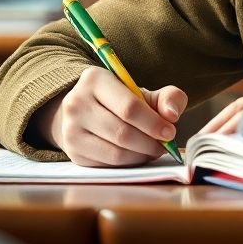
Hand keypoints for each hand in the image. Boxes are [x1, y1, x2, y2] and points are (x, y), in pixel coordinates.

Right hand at [36, 67, 187, 166]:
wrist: (87, 111)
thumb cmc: (121, 101)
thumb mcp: (144, 92)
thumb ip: (167, 97)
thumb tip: (172, 115)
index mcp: (95, 79)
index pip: (129, 107)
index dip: (153, 123)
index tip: (170, 132)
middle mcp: (76, 103)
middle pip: (122, 132)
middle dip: (150, 143)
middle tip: (164, 145)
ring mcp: (70, 129)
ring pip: (115, 152)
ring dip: (141, 155)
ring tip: (153, 150)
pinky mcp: (73, 152)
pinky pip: (108, 164)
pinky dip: (129, 163)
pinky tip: (137, 155)